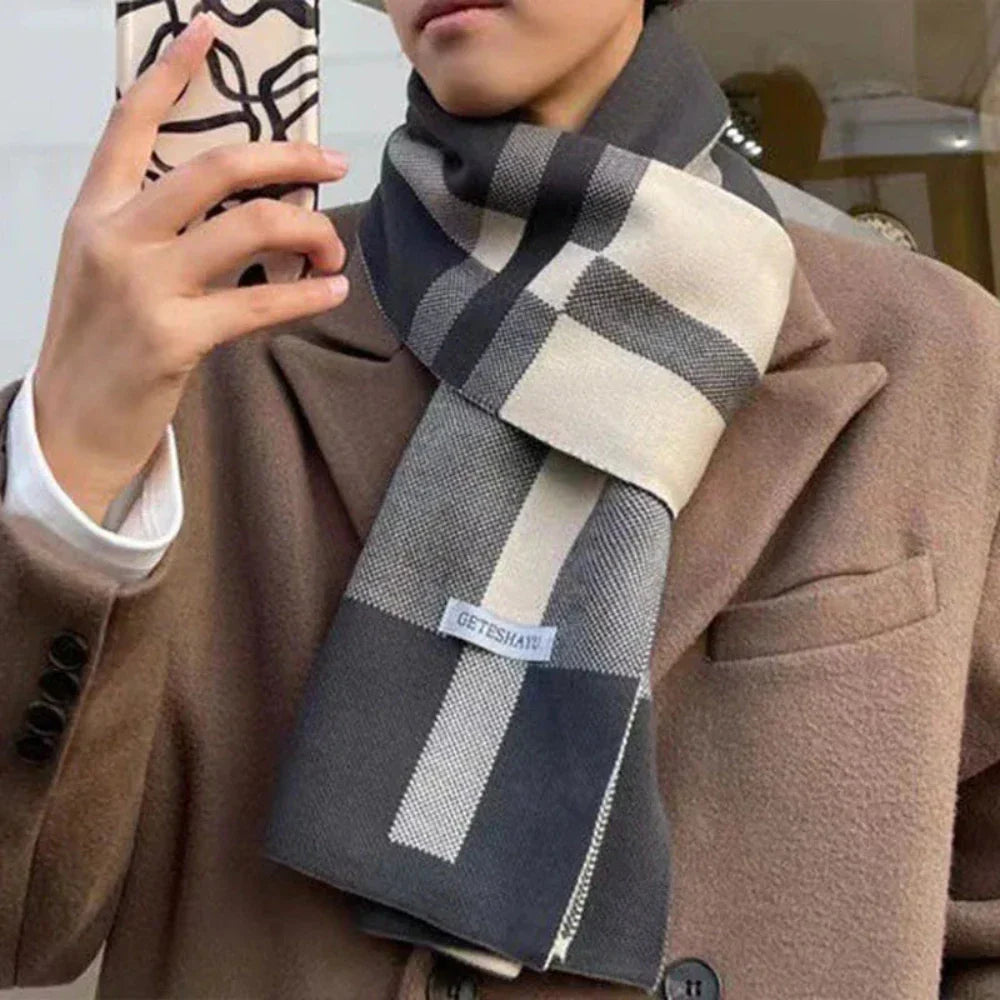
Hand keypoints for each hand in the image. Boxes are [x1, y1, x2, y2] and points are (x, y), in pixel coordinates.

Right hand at [32, 12, 350, 525]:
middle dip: (287, 156)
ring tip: (335, 247)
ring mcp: (142, 286)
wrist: (68, 425)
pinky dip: (306, 293)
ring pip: (248, 226)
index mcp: (95, 211)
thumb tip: (245, 206)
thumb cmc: (98, 344)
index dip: (172, 70)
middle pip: (215, 167)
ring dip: (310, 228)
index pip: (130, 122)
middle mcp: (115, 236)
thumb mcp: (106, 270)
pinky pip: (258, 301)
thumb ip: (155, 230)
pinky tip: (334, 289)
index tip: (211, 27)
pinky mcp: (172, 337)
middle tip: (333, 160)